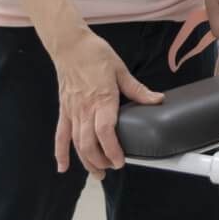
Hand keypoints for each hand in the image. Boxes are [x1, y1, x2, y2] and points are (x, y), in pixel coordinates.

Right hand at [51, 29, 162, 177]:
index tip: (120, 160)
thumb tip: (158, 100)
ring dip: (86, 161)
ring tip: (97, 173)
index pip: (105, 131)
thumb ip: (137, 90)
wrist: (70, 45)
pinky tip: (63, 167)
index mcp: (102, 99)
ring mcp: (72, 111)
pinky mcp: (64, 110)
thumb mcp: (121, 70)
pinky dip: (60, 152)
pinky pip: (60, 135)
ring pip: (76, 143)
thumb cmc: (96, 55)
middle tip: (113, 168)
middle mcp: (85, 109)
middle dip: (100, 161)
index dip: (112, 150)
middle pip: (89, 143)